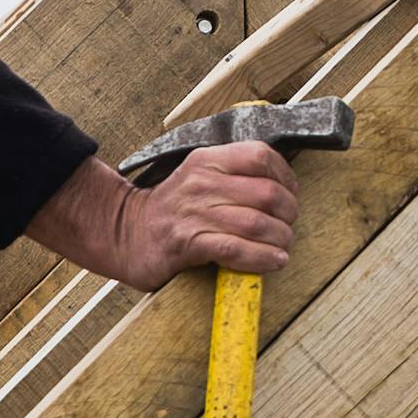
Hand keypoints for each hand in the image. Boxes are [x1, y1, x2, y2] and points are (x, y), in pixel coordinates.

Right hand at [27, 145, 301, 293]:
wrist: (125, 233)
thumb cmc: (172, 208)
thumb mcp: (199, 176)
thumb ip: (233, 174)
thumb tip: (282, 185)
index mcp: (207, 160)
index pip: (261, 155)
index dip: (286, 177)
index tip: (292, 195)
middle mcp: (202, 181)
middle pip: (266, 192)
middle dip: (288, 213)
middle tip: (288, 226)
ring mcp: (194, 212)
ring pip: (256, 222)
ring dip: (280, 238)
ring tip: (283, 247)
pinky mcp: (188, 243)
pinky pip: (236, 249)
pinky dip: (261, 257)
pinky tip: (273, 261)